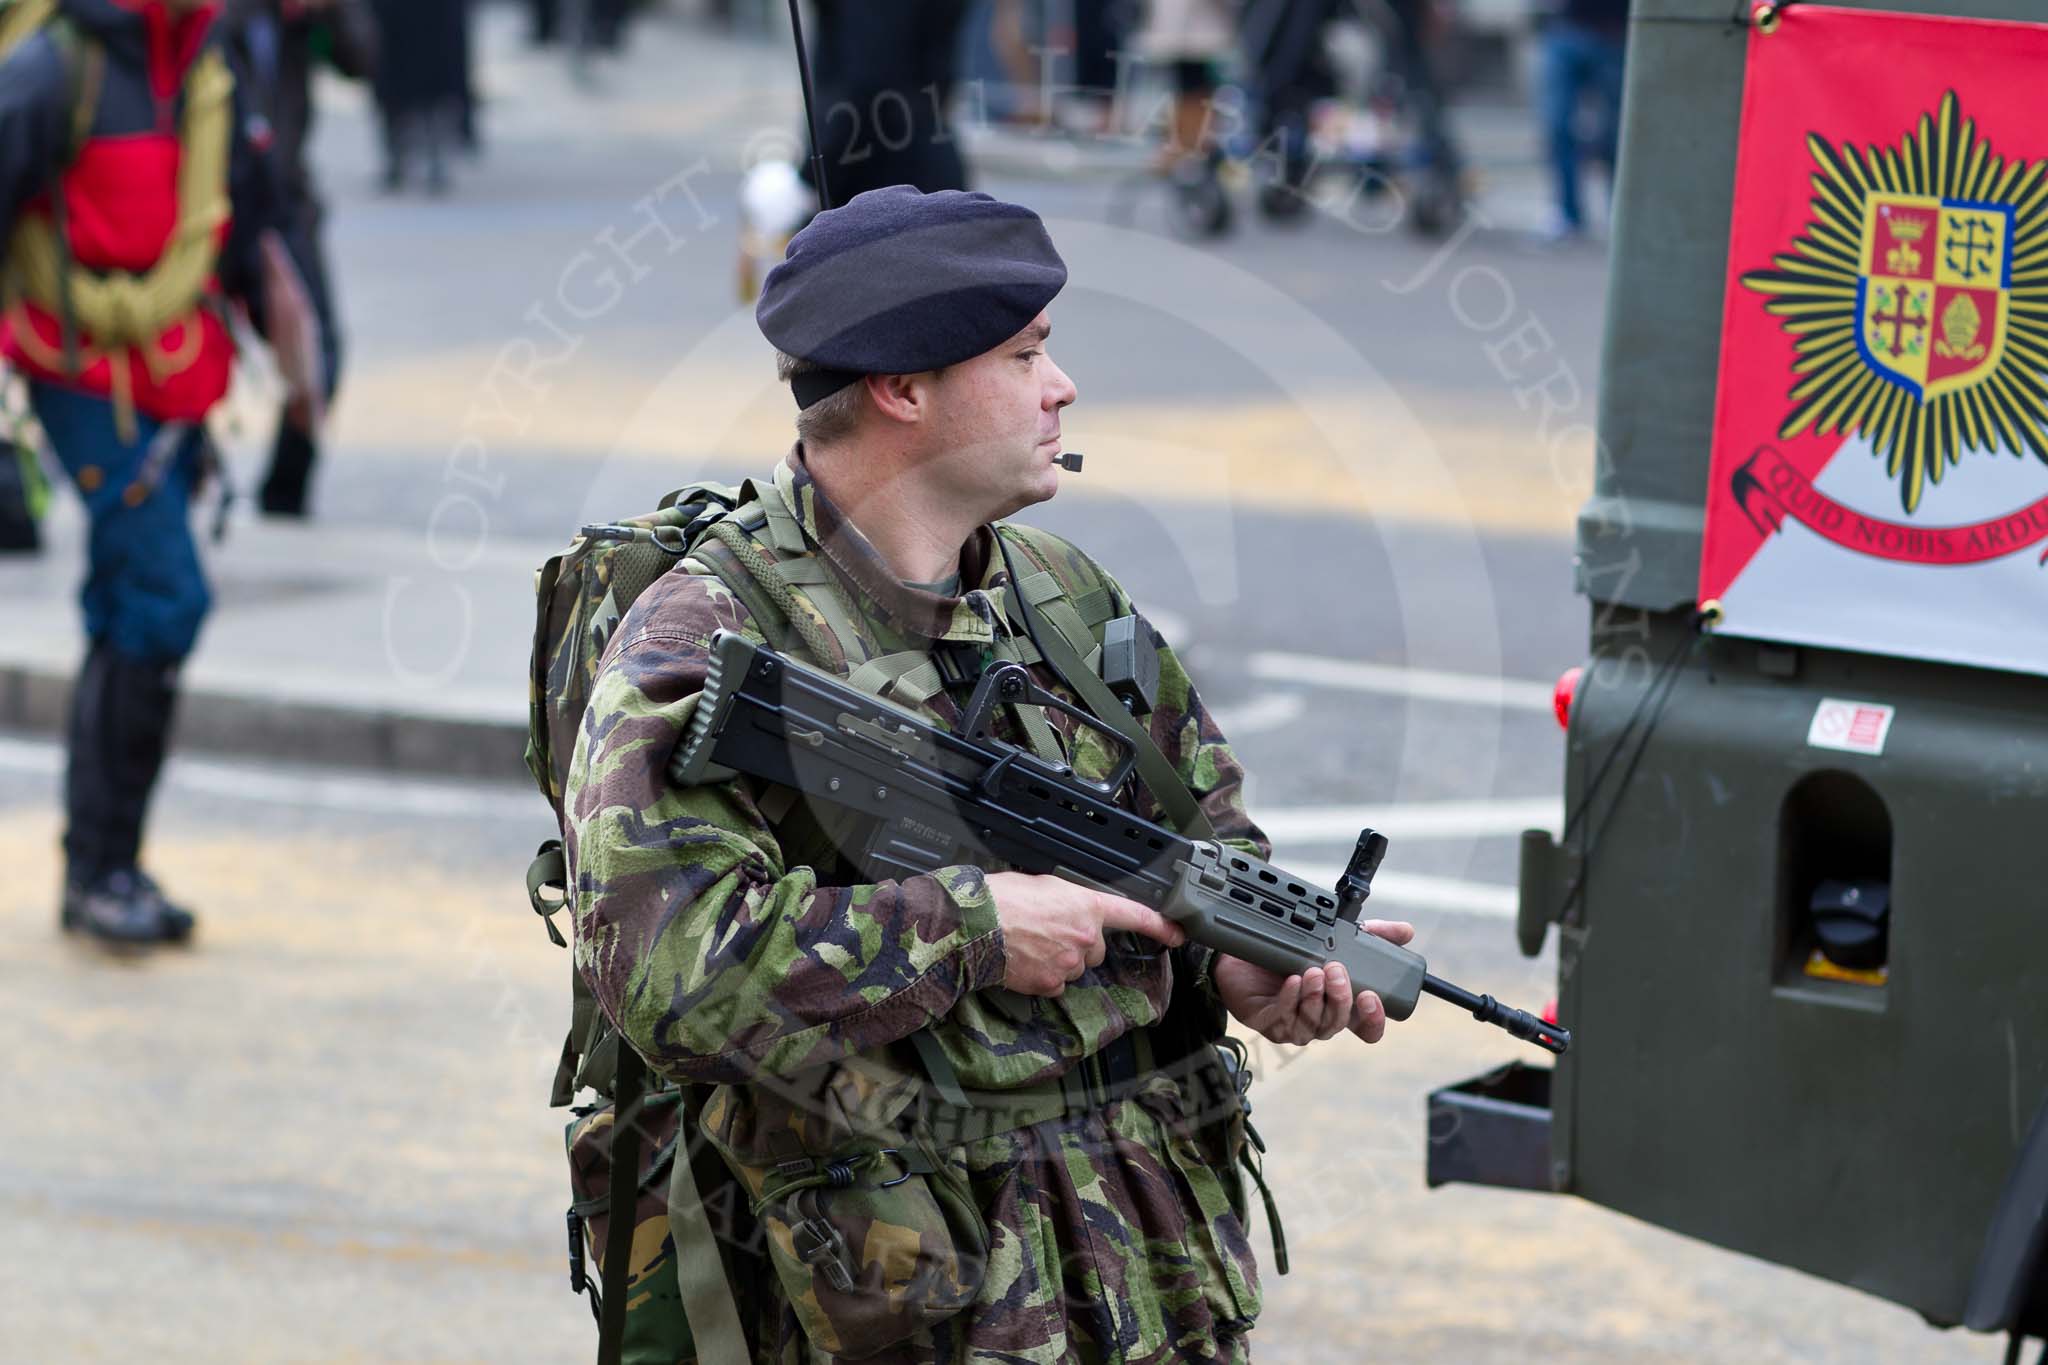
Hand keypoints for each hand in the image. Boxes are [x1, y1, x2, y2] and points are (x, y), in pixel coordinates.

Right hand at [986, 871, 1185, 997]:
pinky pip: (1056, 984)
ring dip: (1060, 960)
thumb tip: (1070, 909)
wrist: (977, 925)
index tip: (1178, 934)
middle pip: (1096, 949)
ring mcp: (1070, 964)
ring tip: (1031, 944)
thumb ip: (1069, 899)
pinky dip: (1044, 976)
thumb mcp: (1045, 885)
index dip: (1160, 926)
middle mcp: (1085, 936)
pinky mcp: (1051, 984)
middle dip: (1079, 944)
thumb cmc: (1002, 898)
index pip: (1134, 915)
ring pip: (1075, 968)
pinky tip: (1025, 962)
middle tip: (1049, 933)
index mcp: (1087, 905)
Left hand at [1213, 920, 1417, 1045]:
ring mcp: (1293, 1024)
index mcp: (1338, 1004)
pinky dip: (1290, 1000)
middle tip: (1335, 971)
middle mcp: (1318, 1018)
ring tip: (1311, 971)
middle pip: (1339, 1024)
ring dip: (1315, 998)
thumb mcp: (1334, 936)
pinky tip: (1292, 982)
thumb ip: (1370, 934)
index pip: (1365, 1027)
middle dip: (1340, 999)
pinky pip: (1284, 1020)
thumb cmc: (1288, 950)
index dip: (1373, 1020)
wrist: (1241, 950)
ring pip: (1312, 1025)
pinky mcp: (1268, 1022)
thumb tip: (1405, 931)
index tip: (1371, 998)